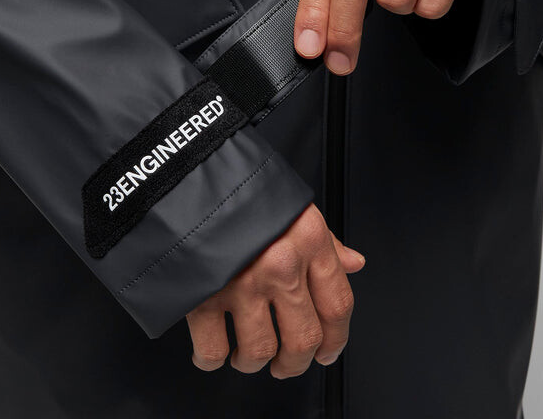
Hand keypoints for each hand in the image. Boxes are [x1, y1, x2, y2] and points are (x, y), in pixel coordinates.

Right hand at [186, 203, 364, 377]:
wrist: (189, 176)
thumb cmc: (245, 189)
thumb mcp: (296, 206)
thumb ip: (327, 241)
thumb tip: (353, 263)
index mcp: (309, 241)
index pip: (338, 306)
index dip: (336, 340)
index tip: (328, 352)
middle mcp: (281, 265)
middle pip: (304, 340)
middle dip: (296, 363)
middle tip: (287, 365)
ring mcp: (242, 283)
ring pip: (260, 352)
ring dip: (253, 363)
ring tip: (246, 357)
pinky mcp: (203, 293)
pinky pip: (212, 350)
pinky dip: (211, 360)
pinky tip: (213, 352)